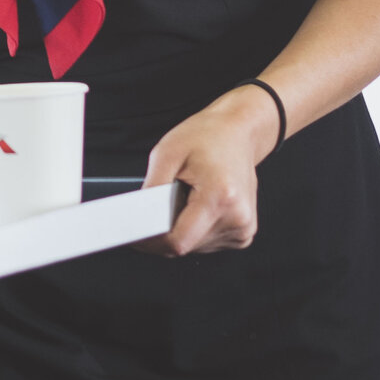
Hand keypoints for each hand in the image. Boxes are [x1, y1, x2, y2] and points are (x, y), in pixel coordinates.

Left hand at [137, 87, 281, 255]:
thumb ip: (151, 189)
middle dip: (164, 231)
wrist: (238, 132)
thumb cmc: (206, 137)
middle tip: (158, 205)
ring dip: (180, 229)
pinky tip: (197, 205)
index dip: (152, 242)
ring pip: (195, 247)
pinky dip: (195, 229)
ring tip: (185, 197)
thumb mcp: (167, 153)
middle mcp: (238, 218)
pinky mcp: (244, 233)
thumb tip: (138, 218)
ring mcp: (244, 228)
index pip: (179, 241)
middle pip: (186, 246)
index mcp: (220, 197)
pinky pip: (207, 242)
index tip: (135, 235)